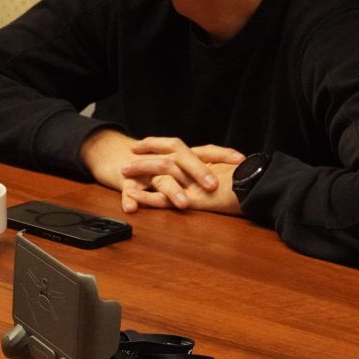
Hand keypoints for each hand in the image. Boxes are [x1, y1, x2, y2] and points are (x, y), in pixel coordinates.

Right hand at [80, 130, 244, 213]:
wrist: (118, 156)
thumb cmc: (158, 166)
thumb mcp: (182, 166)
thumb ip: (206, 169)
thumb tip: (238, 174)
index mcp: (181, 155)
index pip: (205, 150)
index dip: (222, 154)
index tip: (240, 161)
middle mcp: (166, 159)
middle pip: (182, 159)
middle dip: (198, 171)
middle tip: (213, 186)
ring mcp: (147, 169)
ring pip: (159, 176)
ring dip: (172, 190)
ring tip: (183, 204)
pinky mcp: (128, 182)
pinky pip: (128, 190)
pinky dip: (130, 199)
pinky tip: (132, 208)